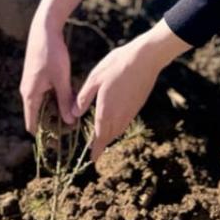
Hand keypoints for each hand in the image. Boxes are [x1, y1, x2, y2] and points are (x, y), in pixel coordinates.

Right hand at [20, 0, 82, 131]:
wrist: (44, 30)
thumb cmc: (51, 54)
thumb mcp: (62, 79)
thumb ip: (65, 101)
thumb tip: (70, 121)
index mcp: (30, 95)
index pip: (32, 124)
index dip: (44, 135)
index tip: (59, 142)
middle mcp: (28, 92)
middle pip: (39, 116)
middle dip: (54, 123)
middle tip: (73, 128)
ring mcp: (33, 84)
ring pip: (45, 104)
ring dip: (57, 109)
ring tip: (75, 114)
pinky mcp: (38, 78)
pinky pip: (47, 94)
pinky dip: (57, 98)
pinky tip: (72, 97)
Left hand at [74, 20, 190, 161]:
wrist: (145, 59)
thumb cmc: (116, 65)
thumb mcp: (94, 78)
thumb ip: (84, 97)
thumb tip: (75, 114)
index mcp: (106, 110)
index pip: (100, 136)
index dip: (96, 149)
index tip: (93, 160)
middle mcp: (120, 115)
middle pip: (110, 135)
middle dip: (102, 144)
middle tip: (96, 151)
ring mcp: (131, 111)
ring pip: (119, 130)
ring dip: (110, 136)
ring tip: (103, 138)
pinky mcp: (138, 105)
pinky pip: (126, 122)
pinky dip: (118, 126)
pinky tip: (115, 121)